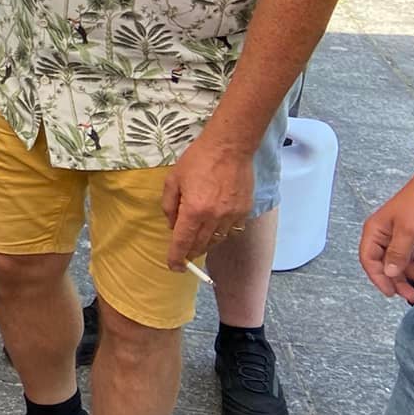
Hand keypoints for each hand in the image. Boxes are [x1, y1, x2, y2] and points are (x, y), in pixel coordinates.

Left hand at [161, 135, 253, 272]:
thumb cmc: (197, 160)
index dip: (176, 257)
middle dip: (190, 253)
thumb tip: (172, 225)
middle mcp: (214, 217)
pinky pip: (231, 230)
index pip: (182, 242)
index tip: (173, 266)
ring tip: (197, 240)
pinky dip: (220, 233)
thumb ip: (169, 206)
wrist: (229, 148)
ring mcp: (232, 215)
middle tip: (182, 254)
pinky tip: (214, 227)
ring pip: (217, 240)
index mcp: (194, 210)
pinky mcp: (244, 210)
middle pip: (200, 245)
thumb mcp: (173, 180)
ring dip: (205, 243)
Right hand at [358, 170, 413, 303]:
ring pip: (406, 264)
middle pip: (389, 266)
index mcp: (375, 232)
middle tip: (412, 295)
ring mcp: (402, 238)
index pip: (370, 260)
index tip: (391, 293)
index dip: (379, 278)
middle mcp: (386, 236)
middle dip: (402, 281)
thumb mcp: (408, 230)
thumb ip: (398, 253)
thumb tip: (390, 273)